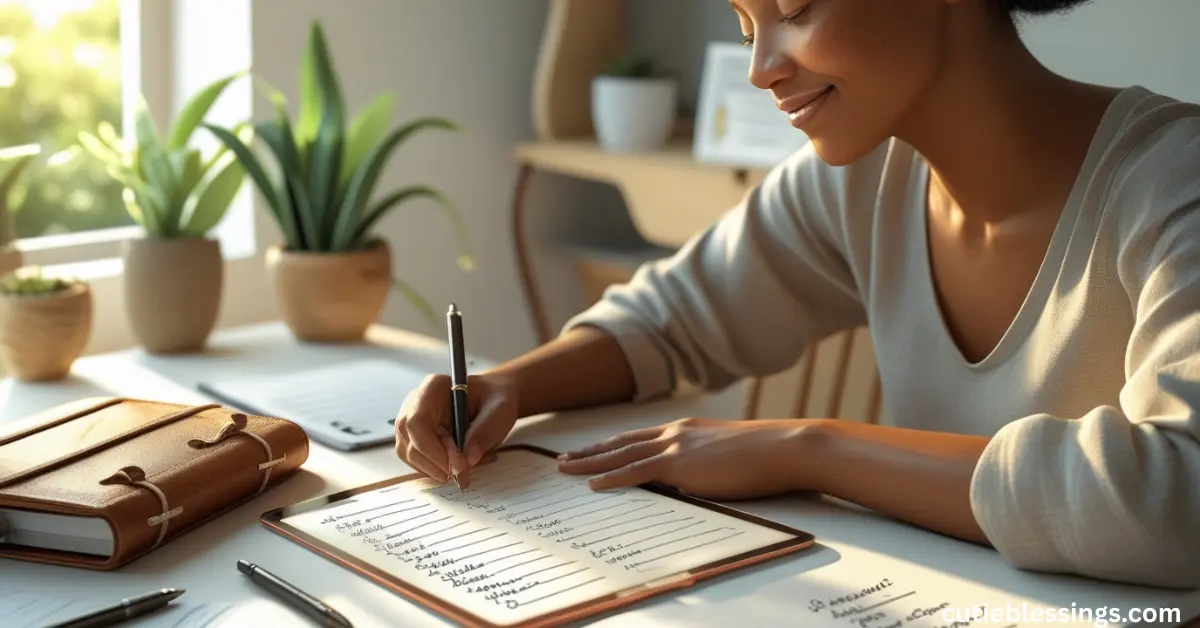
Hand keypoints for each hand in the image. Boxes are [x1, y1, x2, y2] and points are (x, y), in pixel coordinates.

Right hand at [393, 371, 518, 485]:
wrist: (493, 401)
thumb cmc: (495, 400)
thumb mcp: (500, 411)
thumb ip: (485, 432)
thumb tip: (468, 459)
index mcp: (434, 388)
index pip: (416, 421)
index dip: (432, 448)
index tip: (458, 464)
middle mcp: (416, 403)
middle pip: (410, 441)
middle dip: (436, 463)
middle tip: (463, 472)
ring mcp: (411, 422)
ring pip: (410, 455)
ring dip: (436, 469)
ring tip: (464, 467)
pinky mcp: (414, 438)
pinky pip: (416, 461)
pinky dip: (436, 470)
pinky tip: (456, 464)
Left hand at [556, 418, 811, 499]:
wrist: (785, 448)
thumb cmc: (767, 456)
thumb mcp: (727, 456)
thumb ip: (704, 463)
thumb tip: (689, 481)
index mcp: (687, 429)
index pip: (639, 437)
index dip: (612, 445)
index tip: (591, 450)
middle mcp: (676, 432)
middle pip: (621, 442)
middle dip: (590, 451)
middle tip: (563, 458)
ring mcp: (676, 446)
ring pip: (621, 455)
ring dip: (589, 462)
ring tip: (563, 468)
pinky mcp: (680, 464)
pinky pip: (636, 472)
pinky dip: (611, 478)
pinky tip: (591, 484)